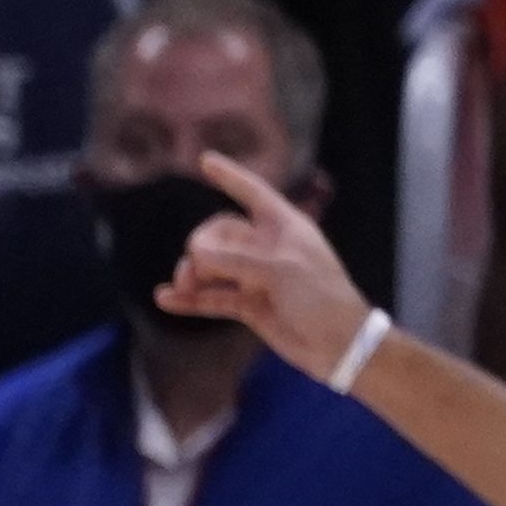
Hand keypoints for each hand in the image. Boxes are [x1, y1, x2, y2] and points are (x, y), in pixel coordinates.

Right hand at [166, 154, 379, 382]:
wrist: (339, 344)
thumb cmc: (321, 297)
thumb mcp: (280, 271)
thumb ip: (234, 259)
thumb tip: (193, 251)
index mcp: (285, 227)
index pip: (254, 193)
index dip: (230, 176)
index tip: (205, 160)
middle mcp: (268, 248)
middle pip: (222, 234)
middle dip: (202, 245)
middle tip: (195, 263)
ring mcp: (256, 277)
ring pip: (213, 266)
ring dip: (193, 273)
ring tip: (181, 285)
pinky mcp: (249, 305)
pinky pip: (213, 297)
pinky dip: (191, 300)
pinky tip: (166, 299)